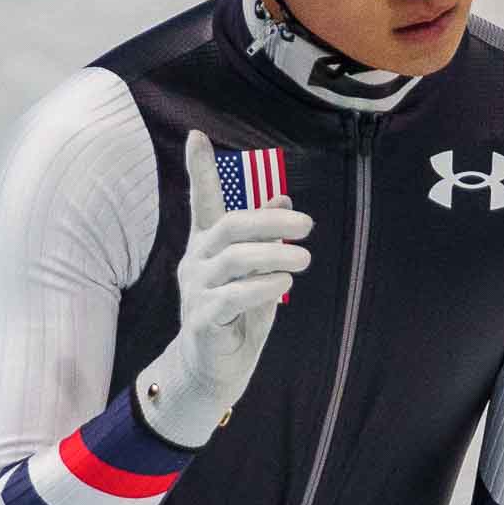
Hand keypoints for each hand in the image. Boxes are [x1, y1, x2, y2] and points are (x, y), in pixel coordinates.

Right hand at [177, 130, 312, 397]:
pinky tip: (284, 284)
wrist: (214, 369)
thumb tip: (283, 199)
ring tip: (304, 259)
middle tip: (308, 225)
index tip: (196, 135)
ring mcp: (195, 289)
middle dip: (269, 221)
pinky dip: (262, 286)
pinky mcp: (201, 318)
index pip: (202, 199)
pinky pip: (233, 296)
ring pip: (234, 259)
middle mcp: (196, 260)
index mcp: (208, 243)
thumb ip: (264, 237)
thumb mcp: (257, 270)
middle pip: (230, 226)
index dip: (199, 168)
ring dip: (274, 254)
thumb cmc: (239, 313)